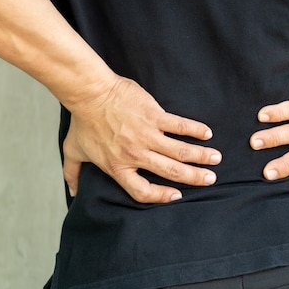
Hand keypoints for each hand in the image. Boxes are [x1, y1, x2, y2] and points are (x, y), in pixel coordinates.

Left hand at [62, 77, 221, 202]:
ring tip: (216, 159)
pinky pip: (179, 125)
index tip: (177, 195)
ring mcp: (146, 135)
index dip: (161, 196)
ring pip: (179, 151)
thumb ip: (73, 174)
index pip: (142, 191)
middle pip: (170, 172)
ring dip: (201, 156)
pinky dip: (195, 130)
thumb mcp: (74, 151)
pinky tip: (207, 133)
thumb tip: (72, 192)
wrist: (90, 92)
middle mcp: (135, 154)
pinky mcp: (154, 115)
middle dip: (194, 177)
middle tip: (210, 179)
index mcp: (118, 167)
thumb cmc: (83, 121)